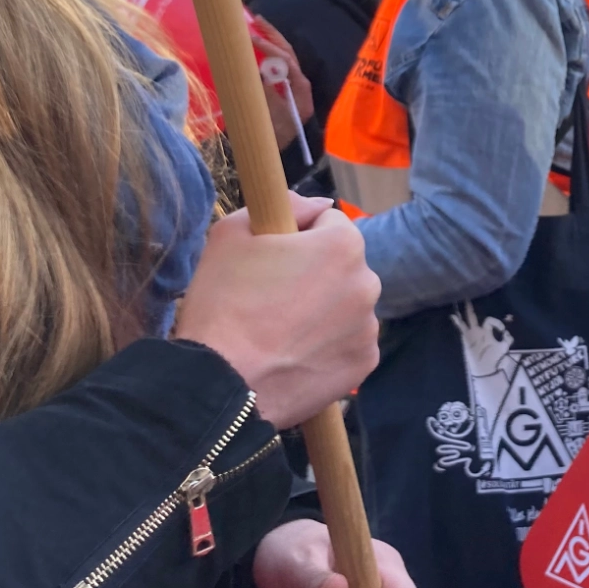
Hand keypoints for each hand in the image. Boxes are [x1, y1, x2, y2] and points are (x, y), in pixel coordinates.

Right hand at [174, 199, 379, 427]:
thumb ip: (283, 205)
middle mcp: (368, 283)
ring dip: (323, 310)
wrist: (220, 384)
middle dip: (314, 273)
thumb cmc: (223, 303)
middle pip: (341, 265)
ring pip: (345, 305)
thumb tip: (318, 203)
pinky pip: (348, 342)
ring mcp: (368, 328)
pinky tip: (294, 355)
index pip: (327, 221)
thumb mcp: (232, 233)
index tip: (270, 258)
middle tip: (271, 297)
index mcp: (343, 245)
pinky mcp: (363, 365)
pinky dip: (328, 346)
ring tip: (280, 331)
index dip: (296, 235)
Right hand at [250, 17, 314, 151]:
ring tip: (255, 27)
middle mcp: (300, 87)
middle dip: (273, 36)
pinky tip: (254, 48)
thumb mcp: (266, 112)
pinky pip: (275, 69)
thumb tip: (260, 66)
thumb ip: (264, 88)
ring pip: (283, 60)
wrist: (269, 158)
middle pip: (288, 55)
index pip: (287, 61)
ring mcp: (291, 90)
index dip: (269, 47)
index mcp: (301, 91)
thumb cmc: (269, 137)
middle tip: (256, 20)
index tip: (251, 37)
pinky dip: (265, 56)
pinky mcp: (282, 94)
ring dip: (270, 42)